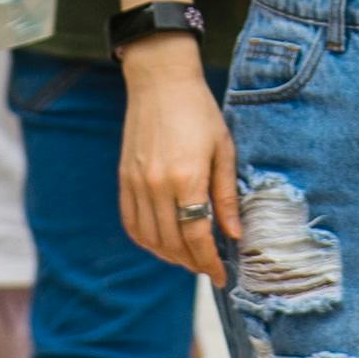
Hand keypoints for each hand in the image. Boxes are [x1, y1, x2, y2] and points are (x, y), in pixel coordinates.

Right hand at [116, 51, 246, 281]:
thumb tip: (234, 234)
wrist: (160, 82)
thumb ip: (226, 195)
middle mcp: (157, 185)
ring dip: (169, 256)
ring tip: (189, 259)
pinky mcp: (124, 178)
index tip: (222, 275)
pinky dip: (146, 240)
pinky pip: (131, 222)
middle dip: (192, 263)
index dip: (210, 261)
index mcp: (187, 178)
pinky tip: (162, 243)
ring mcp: (136, 183)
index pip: (196, 236)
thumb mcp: (223, 150)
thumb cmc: (199, 112)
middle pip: (172, 242)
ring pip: (149, 238)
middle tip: (209, 269)